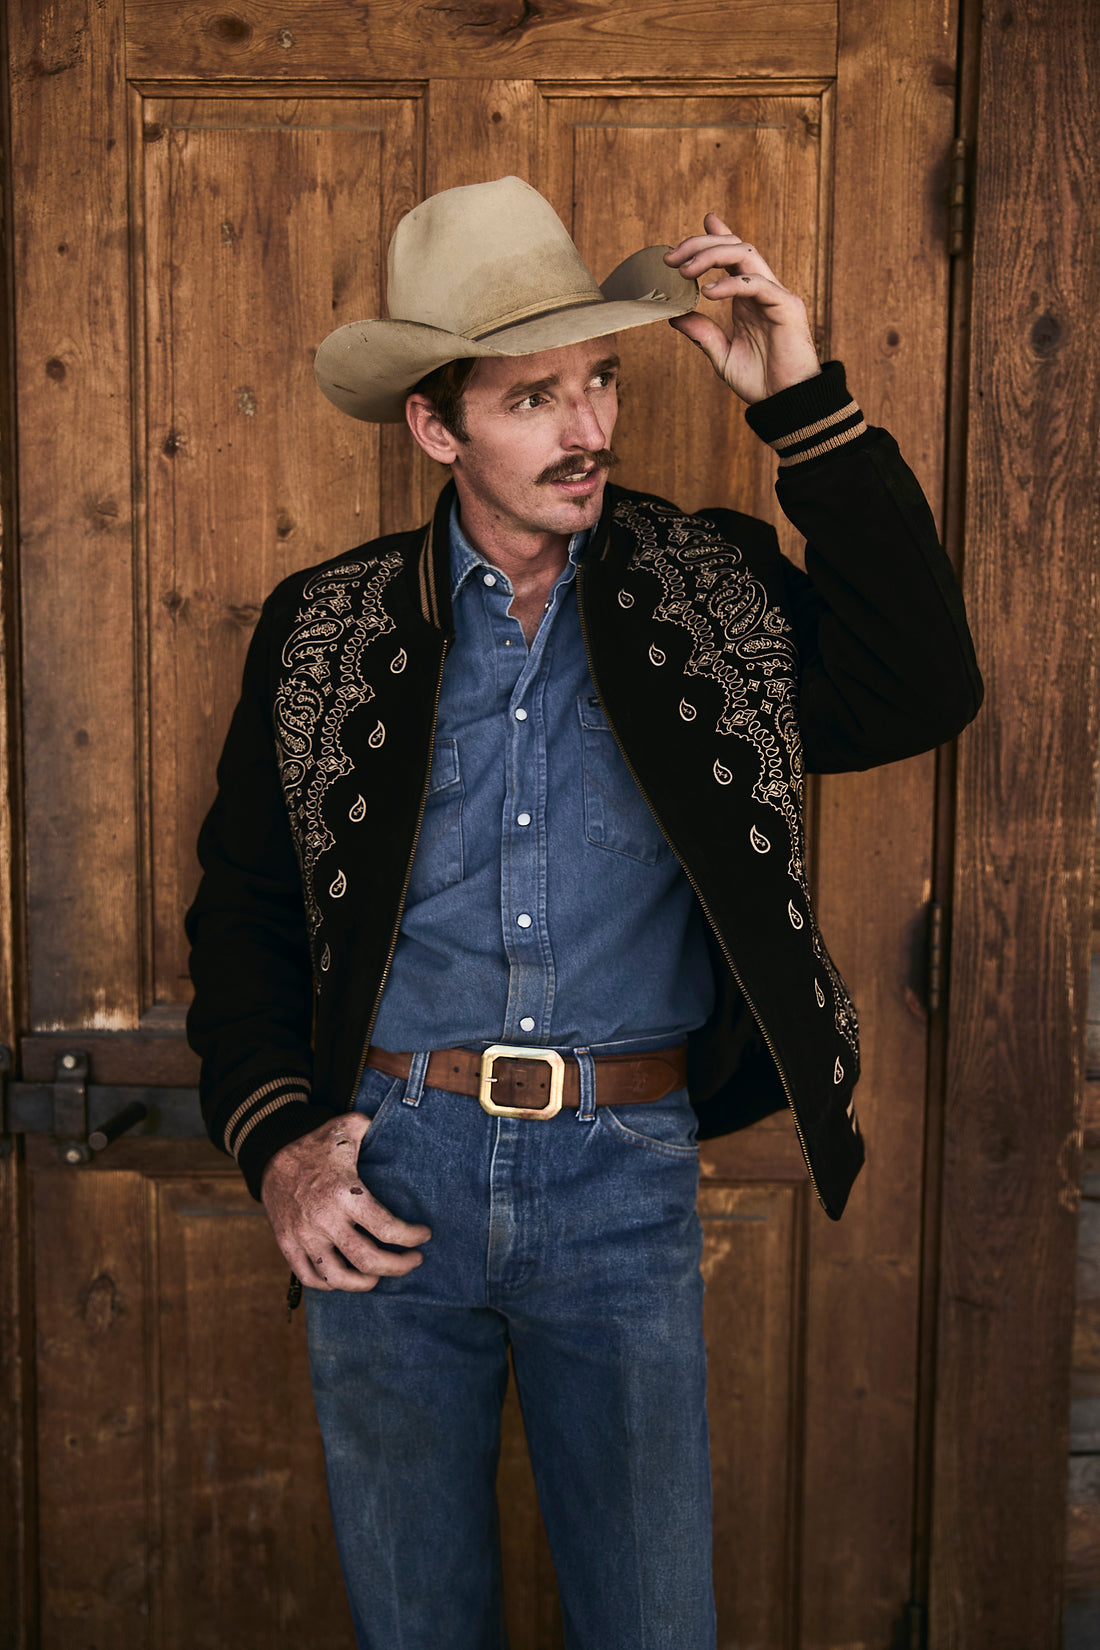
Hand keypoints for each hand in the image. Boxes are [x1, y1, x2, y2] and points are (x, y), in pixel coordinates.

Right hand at [260, 1113, 430, 1291]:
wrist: (271, 1153)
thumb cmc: (317, 1143)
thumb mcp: (349, 1127)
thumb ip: (377, 1130)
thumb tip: (404, 1131)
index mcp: (344, 1192)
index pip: (386, 1228)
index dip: (410, 1237)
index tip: (424, 1235)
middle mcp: (324, 1219)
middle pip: (367, 1260)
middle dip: (398, 1266)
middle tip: (413, 1261)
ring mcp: (304, 1235)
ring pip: (338, 1277)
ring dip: (365, 1283)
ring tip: (379, 1276)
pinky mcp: (287, 1244)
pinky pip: (310, 1277)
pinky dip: (331, 1284)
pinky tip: (346, 1278)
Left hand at [664, 214, 820, 403]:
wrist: (786, 404)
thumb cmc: (761, 382)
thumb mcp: (722, 356)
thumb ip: (702, 334)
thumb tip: (674, 316)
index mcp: (748, 299)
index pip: (732, 256)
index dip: (714, 237)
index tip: (691, 233)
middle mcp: (762, 291)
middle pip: (735, 246)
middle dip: (701, 244)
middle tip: (671, 257)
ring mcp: (776, 295)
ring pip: (746, 254)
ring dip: (711, 255)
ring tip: (684, 271)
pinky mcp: (787, 307)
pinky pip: (757, 284)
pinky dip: (731, 283)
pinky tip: (708, 292)